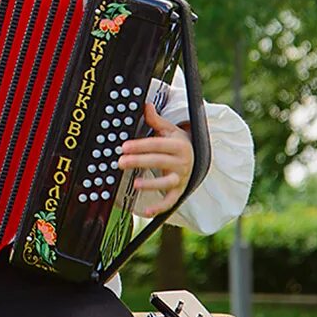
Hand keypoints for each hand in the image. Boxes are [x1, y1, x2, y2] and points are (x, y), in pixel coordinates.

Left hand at [117, 103, 193, 217]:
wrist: (196, 158)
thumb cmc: (177, 143)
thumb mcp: (169, 130)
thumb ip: (156, 120)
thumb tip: (145, 105)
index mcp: (179, 145)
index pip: (157, 145)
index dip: (140, 145)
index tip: (124, 147)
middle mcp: (182, 162)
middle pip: (159, 161)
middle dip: (139, 161)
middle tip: (121, 162)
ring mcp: (181, 178)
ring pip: (167, 182)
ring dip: (152, 184)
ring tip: (136, 184)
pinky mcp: (179, 192)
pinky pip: (170, 201)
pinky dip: (159, 208)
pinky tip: (146, 211)